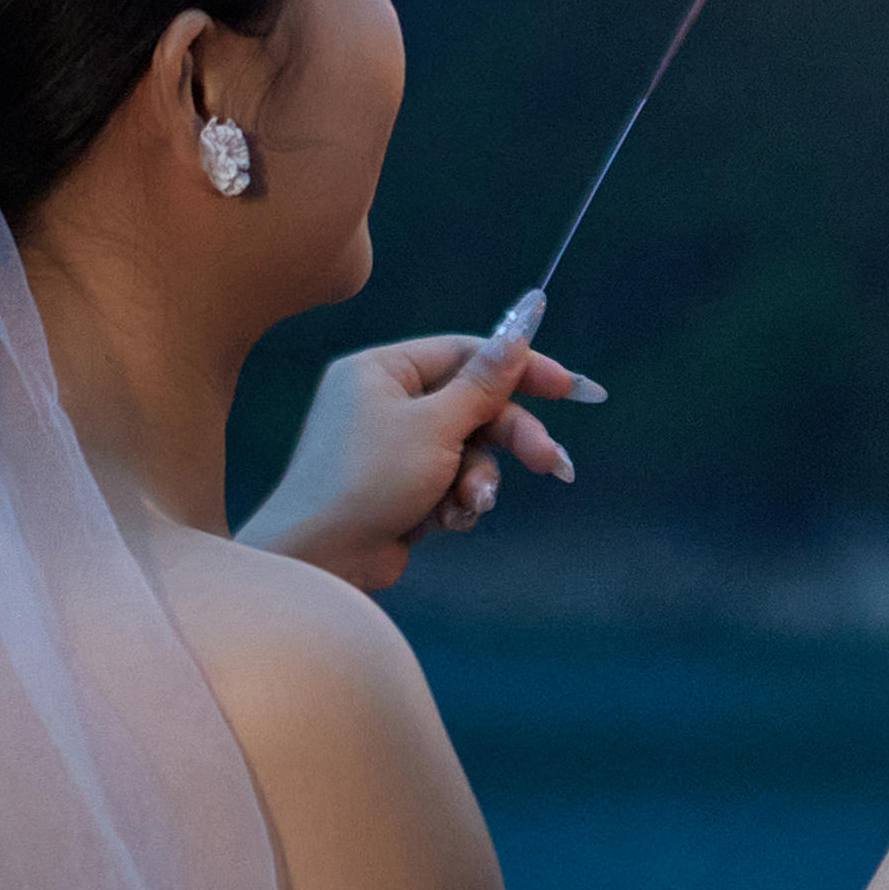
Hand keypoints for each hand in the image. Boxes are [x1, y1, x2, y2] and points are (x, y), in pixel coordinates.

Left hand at [242, 298, 602, 589]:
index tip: (568, 387)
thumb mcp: (436, 425)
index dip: (520, 368)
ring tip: (470, 503)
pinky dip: (456, 500)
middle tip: (550, 461)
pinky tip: (447, 520)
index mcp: (381, 370)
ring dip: (478, 478)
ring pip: (467, 450)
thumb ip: (485, 382)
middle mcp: (384, 402)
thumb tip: (520, 329)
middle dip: (509, 438)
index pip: (465, 353)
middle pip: (473, 406)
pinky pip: (450, 481)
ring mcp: (392, 448)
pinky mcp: (400, 489)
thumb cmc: (368, 479)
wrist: (320, 559)